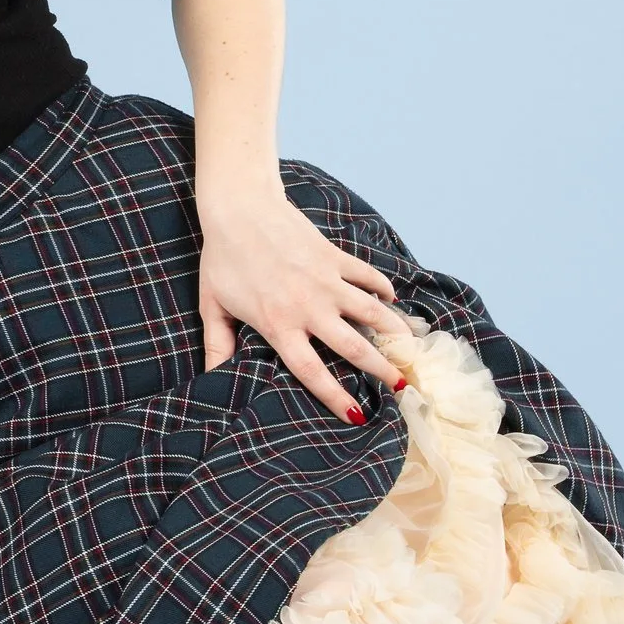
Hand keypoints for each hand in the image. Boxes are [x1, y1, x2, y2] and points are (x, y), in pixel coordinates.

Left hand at [196, 182, 413, 422]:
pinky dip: (382, 287)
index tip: (357, 416)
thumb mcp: (213, 306)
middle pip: (353, 346)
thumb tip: (210, 378)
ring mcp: (326, 280)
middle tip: (402, 385)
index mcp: (279, 325)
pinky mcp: (334, 256)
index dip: (335, 397)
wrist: (239, 207)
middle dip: (381, 369)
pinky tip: (391, 300)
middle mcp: (309, 307)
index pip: (312, 371)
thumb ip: (217, 345)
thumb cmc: (222, 259)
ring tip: (412, 346)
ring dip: (394, 330)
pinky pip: (366, 275)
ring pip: (370, 311)